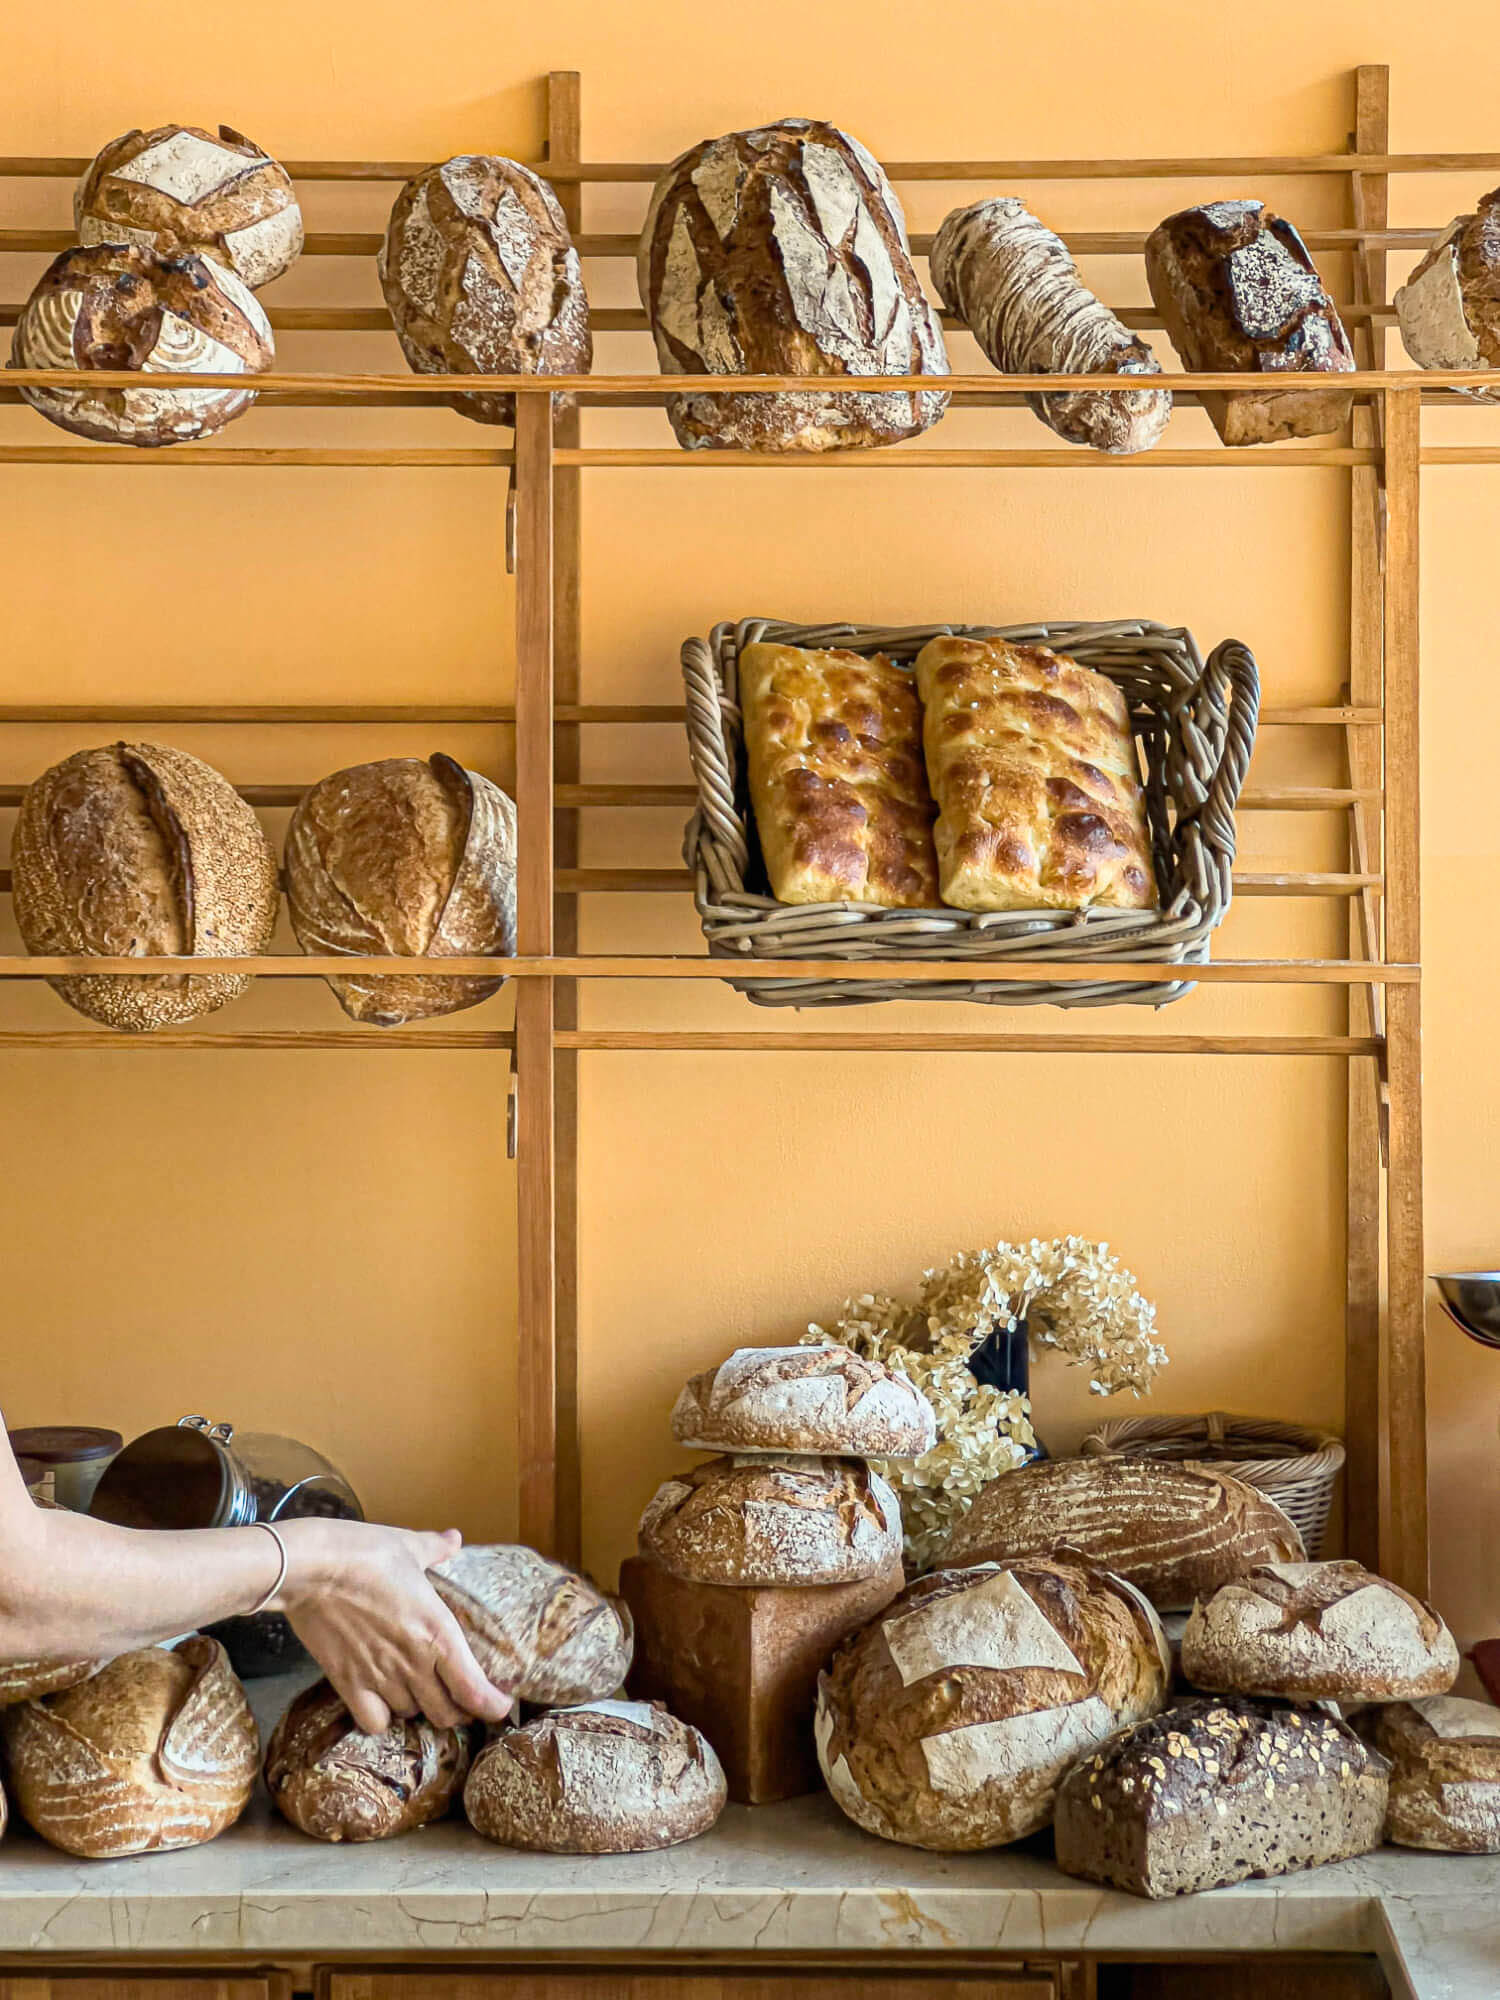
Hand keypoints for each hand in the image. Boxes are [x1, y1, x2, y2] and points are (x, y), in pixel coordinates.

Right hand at [272, 1519, 511, 1735]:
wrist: (310, 1568)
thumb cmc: (364, 1552)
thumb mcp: (408, 1546)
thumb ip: (436, 1548)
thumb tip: (454, 1539)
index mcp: (439, 1631)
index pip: (475, 1691)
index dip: (492, 1706)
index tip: (499, 1705)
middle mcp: (415, 1663)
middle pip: (447, 1713)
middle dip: (457, 1708)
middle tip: (456, 1694)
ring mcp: (381, 1677)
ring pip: (412, 1716)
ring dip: (420, 1707)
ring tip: (418, 1690)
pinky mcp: (348, 1684)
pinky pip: (374, 1722)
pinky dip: (382, 1718)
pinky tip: (383, 1702)